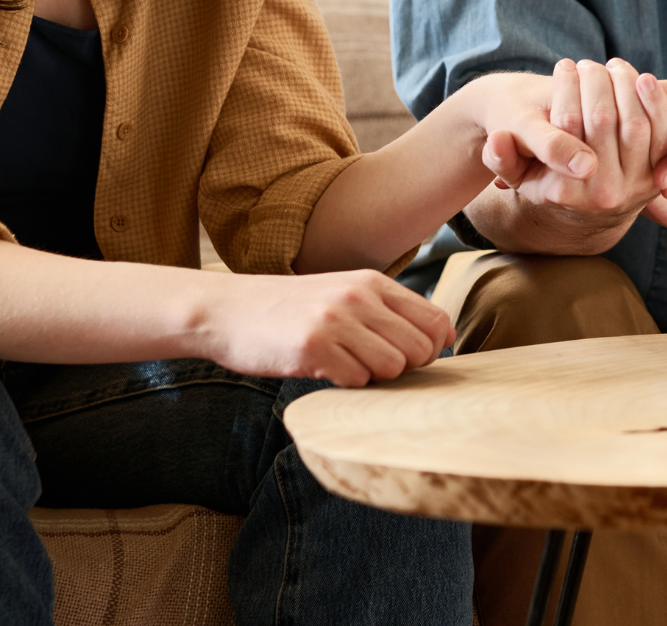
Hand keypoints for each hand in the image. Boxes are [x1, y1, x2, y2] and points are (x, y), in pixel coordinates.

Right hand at [200, 269, 452, 387]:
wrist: (227, 309)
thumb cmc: (289, 308)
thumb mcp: (341, 294)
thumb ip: (385, 311)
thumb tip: (439, 342)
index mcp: (371, 282)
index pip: (436, 320)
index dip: (432, 348)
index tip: (409, 358)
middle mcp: (358, 296)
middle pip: (420, 350)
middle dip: (403, 368)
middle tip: (367, 364)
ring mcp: (336, 320)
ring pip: (392, 368)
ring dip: (371, 377)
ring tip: (342, 363)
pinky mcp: (313, 347)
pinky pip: (356, 381)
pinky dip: (343, 384)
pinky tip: (320, 368)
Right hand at [481, 58, 666, 219]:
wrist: (581, 198)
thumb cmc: (541, 171)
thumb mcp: (514, 168)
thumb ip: (500, 157)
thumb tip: (497, 140)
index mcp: (566, 192)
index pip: (566, 126)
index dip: (567, 89)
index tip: (563, 65)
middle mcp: (605, 195)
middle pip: (604, 121)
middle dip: (595, 81)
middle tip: (587, 62)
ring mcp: (637, 188)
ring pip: (636, 123)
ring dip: (625, 85)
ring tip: (610, 66)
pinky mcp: (659, 175)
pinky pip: (665, 131)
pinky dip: (654, 100)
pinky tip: (637, 79)